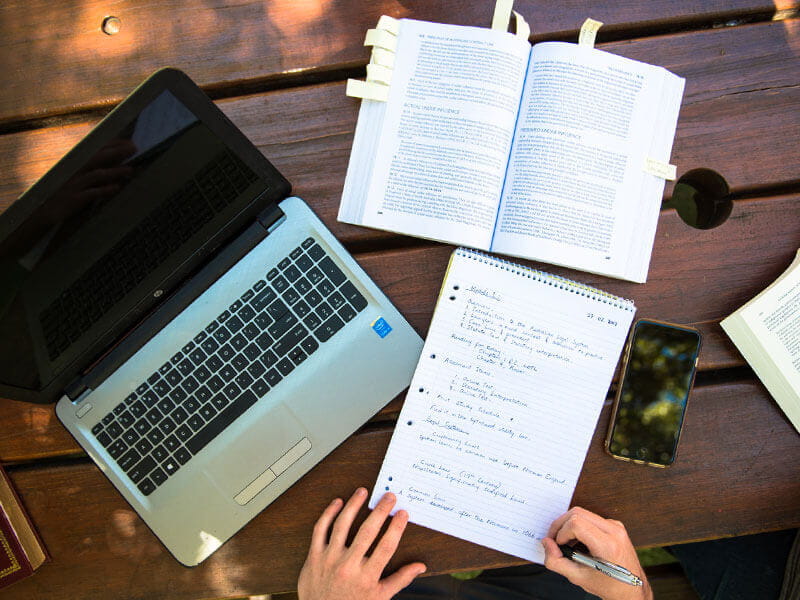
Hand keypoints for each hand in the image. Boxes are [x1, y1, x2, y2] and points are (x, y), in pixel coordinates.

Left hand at [298, 487, 426, 599]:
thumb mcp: (379, 598)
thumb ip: (400, 580)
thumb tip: (420, 566)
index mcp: (367, 577)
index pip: (386, 546)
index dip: (396, 527)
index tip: (402, 513)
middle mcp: (348, 566)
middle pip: (367, 532)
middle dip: (380, 511)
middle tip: (388, 497)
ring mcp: (329, 559)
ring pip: (342, 525)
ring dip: (354, 505)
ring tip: (362, 491)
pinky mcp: (314, 556)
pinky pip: (320, 530)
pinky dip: (328, 514)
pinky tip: (338, 503)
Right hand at [542, 507, 651, 599]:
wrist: (632, 591)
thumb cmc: (610, 586)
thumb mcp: (578, 578)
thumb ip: (556, 561)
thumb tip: (547, 543)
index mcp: (608, 545)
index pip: (576, 524)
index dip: (561, 532)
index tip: (558, 545)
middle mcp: (614, 531)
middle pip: (577, 513)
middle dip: (561, 525)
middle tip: (555, 540)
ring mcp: (616, 527)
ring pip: (583, 513)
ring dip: (569, 525)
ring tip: (566, 543)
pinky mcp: (615, 526)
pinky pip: (591, 518)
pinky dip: (579, 526)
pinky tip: (578, 542)